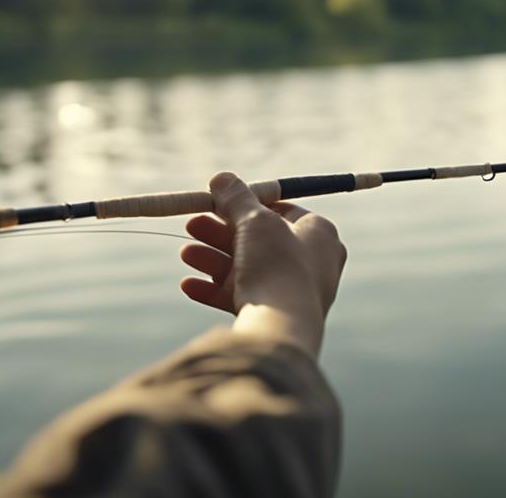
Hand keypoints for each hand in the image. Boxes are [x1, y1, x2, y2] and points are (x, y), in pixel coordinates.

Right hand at [180, 172, 346, 355]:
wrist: (281, 328)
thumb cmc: (278, 267)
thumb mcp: (256, 220)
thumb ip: (237, 197)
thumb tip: (222, 177)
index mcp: (319, 234)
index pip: (283, 210)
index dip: (248, 204)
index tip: (219, 201)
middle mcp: (310, 262)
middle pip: (258, 240)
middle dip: (220, 232)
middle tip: (192, 224)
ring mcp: (292, 290)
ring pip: (246, 269)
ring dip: (212, 259)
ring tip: (186, 253)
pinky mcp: (274, 315)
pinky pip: (241, 297)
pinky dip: (213, 289)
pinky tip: (189, 285)